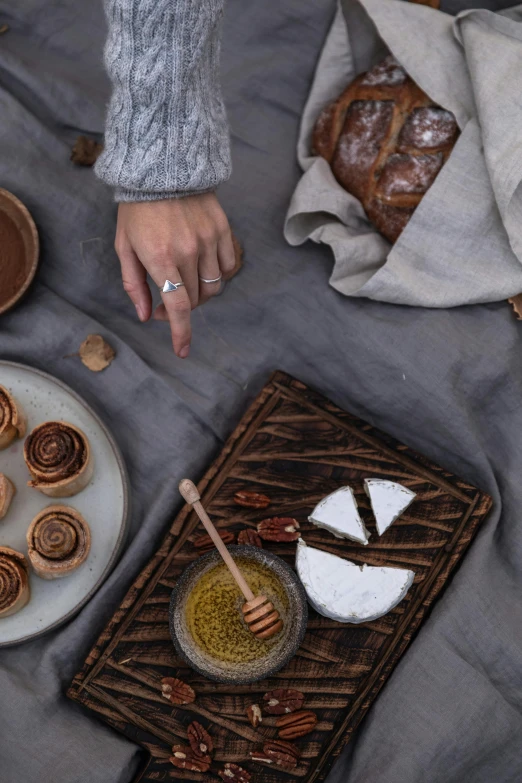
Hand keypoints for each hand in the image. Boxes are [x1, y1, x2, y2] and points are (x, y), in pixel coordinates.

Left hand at [115, 193, 235, 357]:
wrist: (162, 165)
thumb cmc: (137, 208)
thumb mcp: (125, 246)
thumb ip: (134, 283)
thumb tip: (145, 315)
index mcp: (160, 258)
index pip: (178, 306)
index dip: (181, 333)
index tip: (182, 351)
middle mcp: (188, 252)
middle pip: (195, 299)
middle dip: (181, 309)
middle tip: (165, 304)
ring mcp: (208, 240)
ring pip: (214, 286)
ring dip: (200, 294)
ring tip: (186, 285)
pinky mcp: (223, 230)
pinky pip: (228, 266)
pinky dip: (218, 275)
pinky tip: (204, 269)